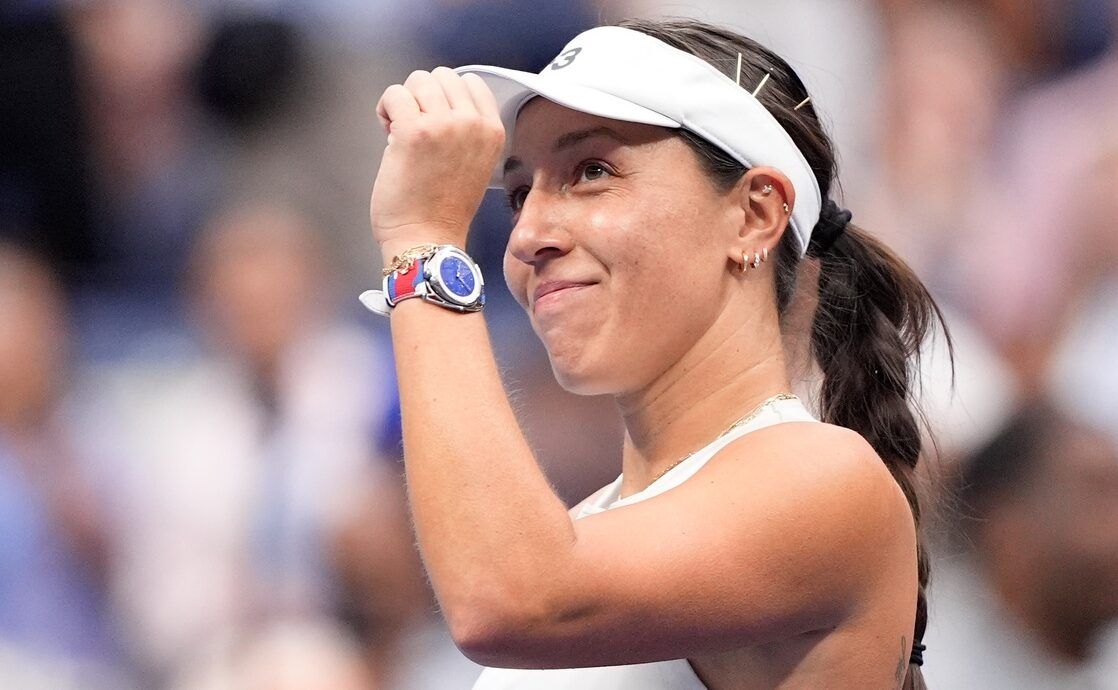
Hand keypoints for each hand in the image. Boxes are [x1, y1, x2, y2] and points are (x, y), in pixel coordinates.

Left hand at [371, 68, 505, 252]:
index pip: (470, 81)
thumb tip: (434, 99)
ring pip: (417, 80)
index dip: (445, 97)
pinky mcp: (413, 131)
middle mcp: (473, 124)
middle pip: (441, 76)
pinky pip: (394, 94)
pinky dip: (385, 109)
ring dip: (403, 102)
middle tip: (415, 128)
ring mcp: (444, 125)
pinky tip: (388, 133)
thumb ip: (466, 129)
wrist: (428, 238)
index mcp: (493, 131)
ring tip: (400, 132)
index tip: (435, 120)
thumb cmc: (444, 208)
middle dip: (422, 96)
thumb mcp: (475, 162)